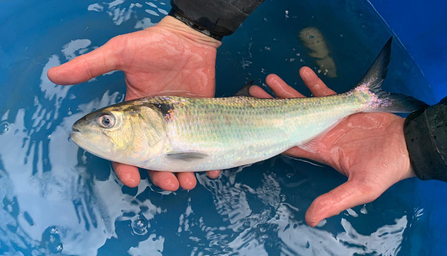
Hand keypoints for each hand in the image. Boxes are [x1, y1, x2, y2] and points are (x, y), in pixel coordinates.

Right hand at [48, 16, 221, 190]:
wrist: (188, 38)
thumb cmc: (153, 45)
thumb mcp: (120, 54)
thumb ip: (90, 66)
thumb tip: (53, 76)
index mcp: (133, 117)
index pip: (125, 149)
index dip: (125, 167)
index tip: (130, 179)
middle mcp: (155, 126)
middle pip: (154, 161)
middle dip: (159, 177)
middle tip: (168, 184)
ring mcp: (178, 125)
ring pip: (178, 159)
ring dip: (182, 175)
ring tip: (187, 182)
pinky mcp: (198, 120)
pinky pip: (202, 146)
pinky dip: (208, 163)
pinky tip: (211, 172)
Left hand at [250, 67, 415, 226]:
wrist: (408, 147)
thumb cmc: (385, 169)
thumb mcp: (360, 189)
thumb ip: (334, 201)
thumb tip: (311, 220)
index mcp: (319, 151)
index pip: (288, 142)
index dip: (270, 134)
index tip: (253, 123)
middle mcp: (320, 134)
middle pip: (289, 118)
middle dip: (271, 106)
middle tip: (253, 92)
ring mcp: (330, 118)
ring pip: (303, 103)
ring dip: (288, 91)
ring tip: (270, 78)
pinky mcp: (344, 106)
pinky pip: (325, 92)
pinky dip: (314, 83)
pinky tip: (302, 72)